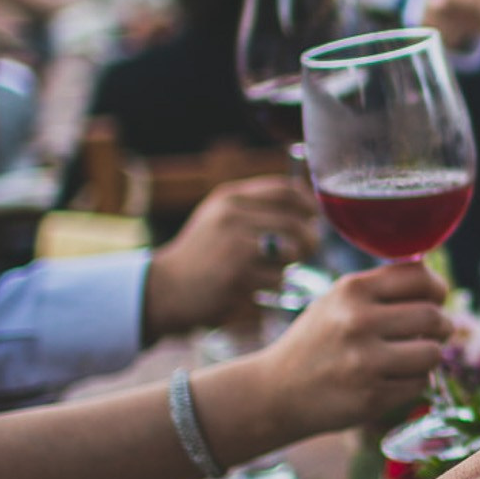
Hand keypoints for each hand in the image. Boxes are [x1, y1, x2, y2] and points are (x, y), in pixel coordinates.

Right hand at [142, 177, 318, 340]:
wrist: (166, 288)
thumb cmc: (201, 254)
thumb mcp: (220, 217)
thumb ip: (256, 208)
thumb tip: (306, 208)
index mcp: (230, 198)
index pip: (286, 190)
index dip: (308, 203)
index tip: (313, 217)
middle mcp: (233, 217)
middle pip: (296, 223)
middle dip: (310, 239)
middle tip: (307, 250)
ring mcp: (236, 246)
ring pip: (291, 252)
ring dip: (290, 264)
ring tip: (273, 268)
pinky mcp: (239, 276)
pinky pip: (278, 279)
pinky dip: (274, 284)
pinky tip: (256, 285)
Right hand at [257, 261, 448, 438]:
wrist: (276, 391)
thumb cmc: (318, 341)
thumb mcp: (338, 301)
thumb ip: (382, 288)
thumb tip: (434, 281)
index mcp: (351, 290)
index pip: (419, 277)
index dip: (436, 289)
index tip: (435, 299)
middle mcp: (358, 322)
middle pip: (433, 317)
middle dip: (441, 326)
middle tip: (433, 332)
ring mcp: (364, 362)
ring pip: (432, 353)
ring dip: (429, 356)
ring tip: (412, 357)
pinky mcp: (371, 398)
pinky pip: (419, 385)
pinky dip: (412, 382)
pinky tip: (391, 379)